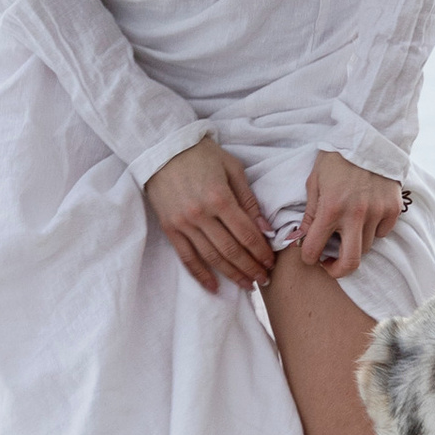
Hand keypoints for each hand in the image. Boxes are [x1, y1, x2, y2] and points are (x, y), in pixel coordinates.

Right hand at [146, 136, 275, 294]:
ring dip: (231, 274)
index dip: (261, 251)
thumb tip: (265, 229)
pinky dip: (200, 274)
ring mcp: (183, 223)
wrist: (163, 147)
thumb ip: (249, 200)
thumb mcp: (233, 169)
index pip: (246, 234)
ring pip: (211, 257)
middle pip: (231, 250)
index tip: (271, 262)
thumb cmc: (202, 154)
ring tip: (247, 285)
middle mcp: (201, 214)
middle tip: (263, 279)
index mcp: (220, 198)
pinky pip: (186, 257)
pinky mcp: (169, 228)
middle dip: (250, 267)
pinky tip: (213, 287)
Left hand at [295, 151, 405, 280]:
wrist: (367, 136)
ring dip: (354, 244)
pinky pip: (383, 233)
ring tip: (347, 231)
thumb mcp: (315, 183)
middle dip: (337, 270)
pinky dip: (374, 230)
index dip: (308, 258)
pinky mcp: (393, 208)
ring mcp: (377, 212)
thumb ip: (309, 215)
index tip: (309, 256)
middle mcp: (355, 214)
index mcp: (331, 208)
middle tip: (330, 265)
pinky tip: (366, 217)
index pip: (314, 250)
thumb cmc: (336, 159)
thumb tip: (299, 241)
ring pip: (366, 247)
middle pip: (350, 263)